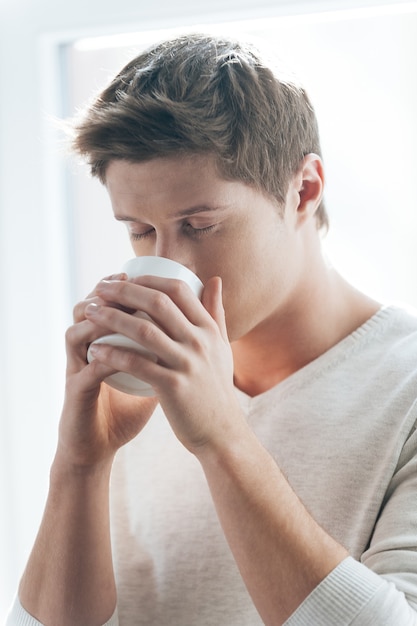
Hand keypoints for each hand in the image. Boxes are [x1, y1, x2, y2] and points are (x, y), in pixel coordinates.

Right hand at [58, 273, 156, 468]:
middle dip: (110, 294)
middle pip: (88, 310)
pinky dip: (104, 356)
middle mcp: (85, 352)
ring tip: (123, 309)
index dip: (124, 289)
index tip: (149, 276)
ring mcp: (77, 370)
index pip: (107, 307)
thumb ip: (166, 358)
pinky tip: (120, 349)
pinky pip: (86, 367)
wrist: (100, 446)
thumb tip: (195, 339)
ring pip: (77, 332)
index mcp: (101, 345)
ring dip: (100, 318)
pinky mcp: (75, 392)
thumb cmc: (125, 412)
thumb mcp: (149, 380)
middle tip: (130, 280)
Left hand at [84, 274, 244, 453]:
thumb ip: (216, 312)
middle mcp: (200, 342)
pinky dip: (114, 354)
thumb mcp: (221, 347)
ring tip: (90, 312)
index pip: (179, 290)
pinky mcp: (173, 388)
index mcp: (209, 329)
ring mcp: (187, 364)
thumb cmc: (216, 388)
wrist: (221, 432)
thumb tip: (214, 279)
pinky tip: (96, 349)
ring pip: (144, 331)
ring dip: (112, 318)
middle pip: (158, 303)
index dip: (150, 279)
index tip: (126, 278)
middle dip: (125, 291)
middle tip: (101, 288)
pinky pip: (137, 365)